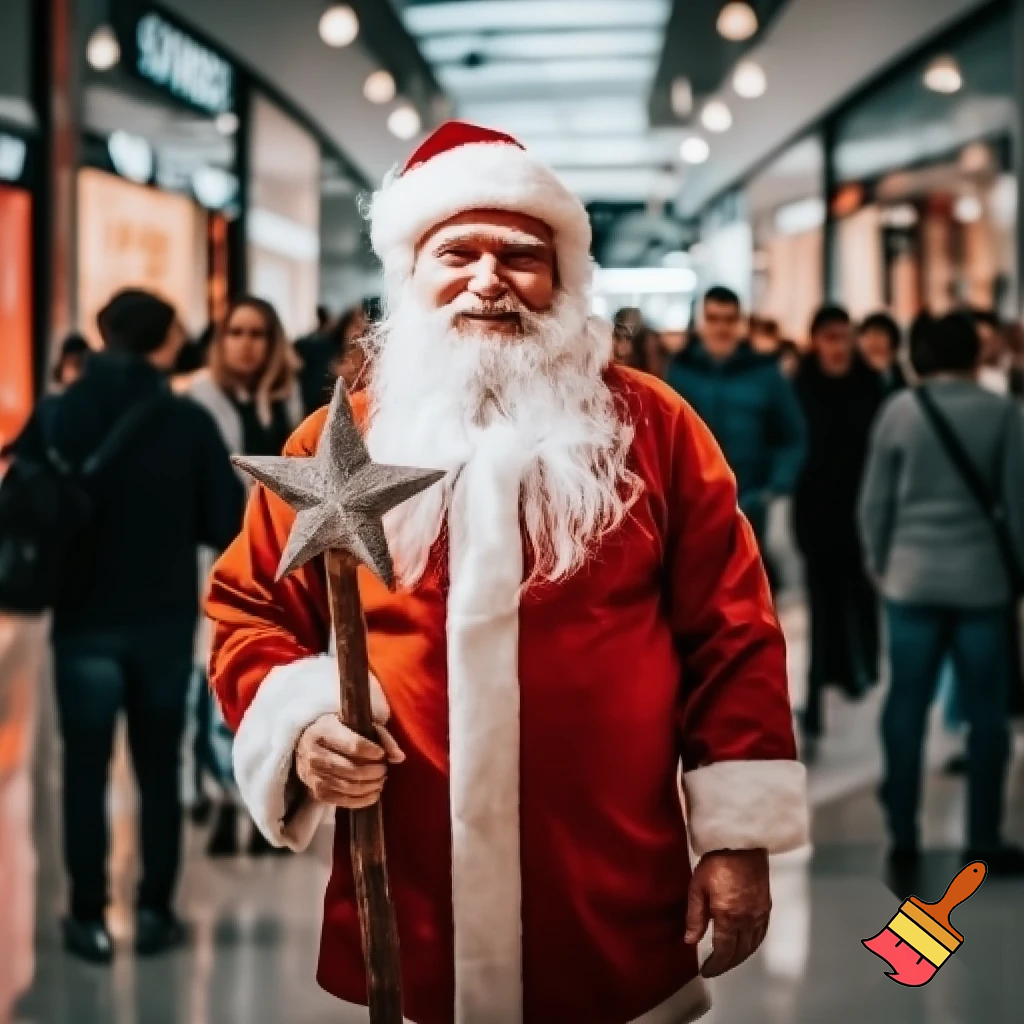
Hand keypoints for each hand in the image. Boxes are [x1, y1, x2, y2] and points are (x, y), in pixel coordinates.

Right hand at [294, 677, 404, 808]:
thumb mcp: (357, 723)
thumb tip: (399, 757)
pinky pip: (341, 801)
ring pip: (347, 786)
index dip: (372, 752)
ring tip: (380, 780)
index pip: (353, 745)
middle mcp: (315, 754)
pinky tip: (373, 794)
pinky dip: (361, 800)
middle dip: (374, 772)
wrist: (307, 744)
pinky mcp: (316, 792)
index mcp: (325, 731)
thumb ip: (381, 736)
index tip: (382, 754)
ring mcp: (313, 775)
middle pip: (351, 769)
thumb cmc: (338, 730)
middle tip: (384, 769)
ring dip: (370, 786)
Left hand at [685, 849, 770, 978]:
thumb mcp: (697, 887)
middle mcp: (746, 920)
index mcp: (728, 917)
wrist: (740, 843)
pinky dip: (753, 944)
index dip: (714, 965)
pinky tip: (746, 943)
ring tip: (728, 959)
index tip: (706, 970)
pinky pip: (761, 933)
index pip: (723, 952)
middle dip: (726, 964)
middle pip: (739, 953)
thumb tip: (690, 941)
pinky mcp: (766, 906)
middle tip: (715, 967)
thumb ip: (695, 917)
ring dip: (740, 957)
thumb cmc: (717, 861)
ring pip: (752, 946)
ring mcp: (759, 913)